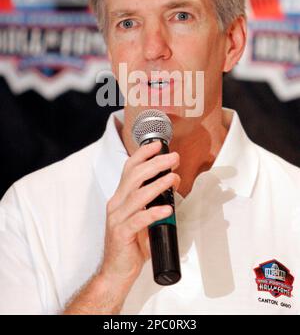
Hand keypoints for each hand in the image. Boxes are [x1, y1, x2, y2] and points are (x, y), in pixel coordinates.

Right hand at [100, 140, 179, 287]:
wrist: (115, 272)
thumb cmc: (130, 244)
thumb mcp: (142, 218)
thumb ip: (153, 202)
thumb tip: (172, 185)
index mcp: (120, 197)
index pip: (129, 168)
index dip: (143, 154)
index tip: (158, 145)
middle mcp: (116, 204)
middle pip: (134, 176)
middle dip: (155, 164)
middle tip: (173, 158)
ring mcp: (117, 218)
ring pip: (137, 195)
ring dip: (158, 184)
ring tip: (173, 178)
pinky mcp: (121, 234)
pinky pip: (139, 220)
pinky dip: (154, 213)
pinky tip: (167, 209)